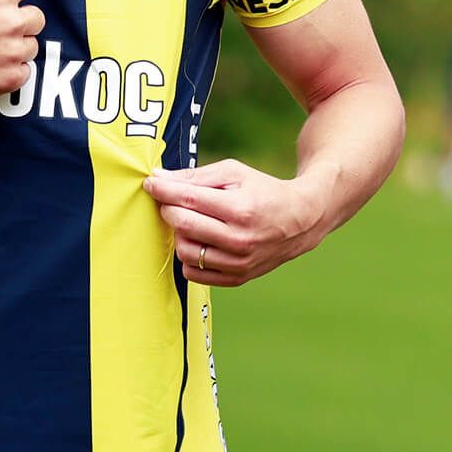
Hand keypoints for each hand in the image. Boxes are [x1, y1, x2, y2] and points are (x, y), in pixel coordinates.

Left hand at [142, 158, 329, 286]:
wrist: (300, 222)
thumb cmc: (263, 191)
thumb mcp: (234, 173)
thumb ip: (195, 176)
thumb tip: (159, 178)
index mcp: (240, 209)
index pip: (188, 200)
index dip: (162, 190)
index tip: (151, 184)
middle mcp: (239, 240)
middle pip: (182, 225)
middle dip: (168, 209)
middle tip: (172, 201)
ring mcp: (238, 263)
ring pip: (185, 251)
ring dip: (180, 234)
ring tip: (191, 222)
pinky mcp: (237, 278)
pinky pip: (194, 273)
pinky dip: (190, 257)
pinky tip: (201, 241)